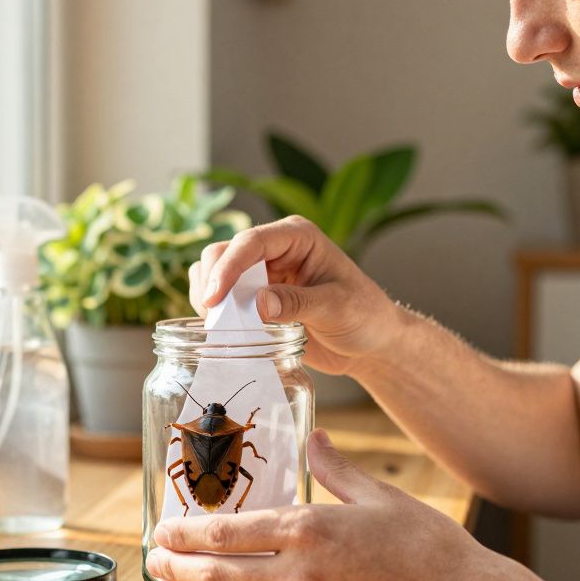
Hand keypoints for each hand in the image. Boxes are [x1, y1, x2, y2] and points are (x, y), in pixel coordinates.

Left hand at [145, 429, 514, 580]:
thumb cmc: (426, 544)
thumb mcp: (378, 493)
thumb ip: (334, 467)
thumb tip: (312, 437)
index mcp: (311, 530)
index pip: (231, 533)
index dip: (189, 535)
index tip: (164, 529)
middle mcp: (301, 573)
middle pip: (220, 576)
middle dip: (178, 568)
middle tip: (152, 559)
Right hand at [188, 216, 398, 374]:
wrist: (370, 343)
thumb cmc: (364, 316)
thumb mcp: (336, 308)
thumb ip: (298, 303)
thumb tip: (258, 303)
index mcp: (297, 237)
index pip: (252, 242)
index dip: (228, 267)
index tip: (214, 298)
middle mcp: (275, 249)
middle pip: (223, 252)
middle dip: (213, 283)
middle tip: (215, 320)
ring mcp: (262, 273)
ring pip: (214, 272)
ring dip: (209, 298)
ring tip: (219, 328)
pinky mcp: (254, 297)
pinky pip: (221, 298)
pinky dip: (214, 313)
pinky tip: (224, 332)